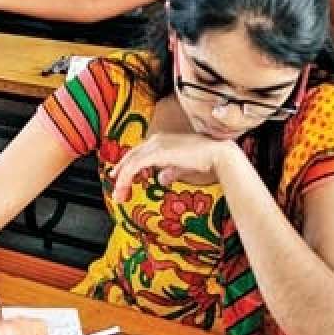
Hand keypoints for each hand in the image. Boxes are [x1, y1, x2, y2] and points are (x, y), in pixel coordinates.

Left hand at [109, 132, 235, 202]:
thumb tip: (161, 179)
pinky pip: (135, 165)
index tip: (119, 177)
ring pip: (130, 162)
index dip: (127, 165)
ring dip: (122, 179)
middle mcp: (155, 140)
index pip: (138, 153)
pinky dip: (126, 177)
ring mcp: (155, 145)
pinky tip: (124, 187)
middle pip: (131, 157)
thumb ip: (170, 171)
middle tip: (117, 190)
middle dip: (121, 173)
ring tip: (119, 195)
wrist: (217, 154)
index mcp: (160, 141)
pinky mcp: (157, 153)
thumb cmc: (204, 159)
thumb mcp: (181, 167)